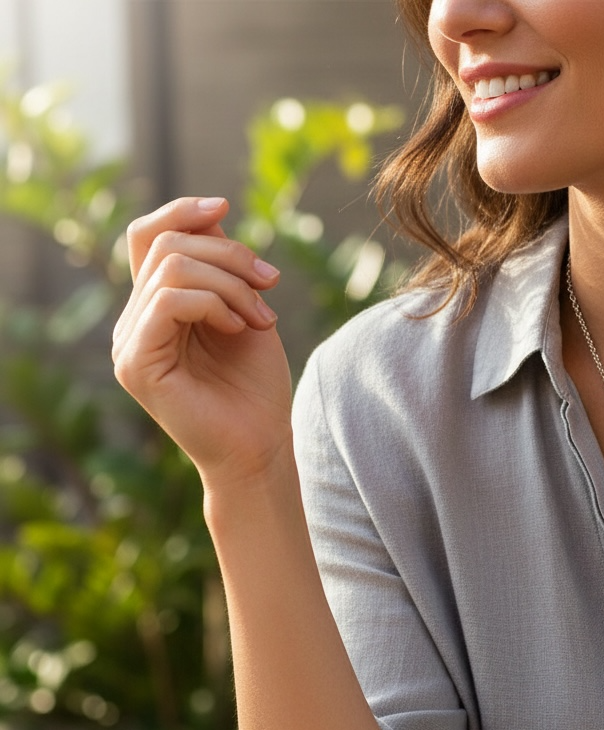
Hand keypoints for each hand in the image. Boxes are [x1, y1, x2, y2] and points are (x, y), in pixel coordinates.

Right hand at [113, 196, 293, 486]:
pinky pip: (168, 301)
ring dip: (232, 283)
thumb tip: (212, 211)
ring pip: (171, 269)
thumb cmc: (257, 388)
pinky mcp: (135, 364)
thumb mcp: (247, 311)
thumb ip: (223, 267)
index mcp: (156, 308)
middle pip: (166, 245)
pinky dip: (214, 304)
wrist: (262, 447)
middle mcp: (134, 322)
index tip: (226, 206)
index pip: (149, 237)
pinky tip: (241, 328)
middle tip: (271, 283)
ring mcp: (129, 343)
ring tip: (262, 317)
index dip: (181, 211)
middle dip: (229, 253)